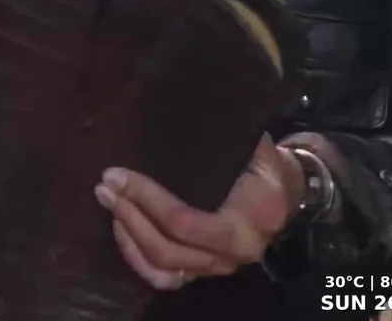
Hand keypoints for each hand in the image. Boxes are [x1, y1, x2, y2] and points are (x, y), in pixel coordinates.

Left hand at [95, 135, 303, 288]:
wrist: (286, 193)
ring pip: (162, 268)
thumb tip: (189, 113)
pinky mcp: (202, 270)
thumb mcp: (257, 148)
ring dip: (128, 238)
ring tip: (109, 205)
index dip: (145, 199)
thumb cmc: (266, 164)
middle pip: (167, 248)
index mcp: (245, 225)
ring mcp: (215, 267)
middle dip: (129, 216)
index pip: (184, 222)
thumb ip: (231, 141)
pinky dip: (137, 258)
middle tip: (105, 186)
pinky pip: (165, 278)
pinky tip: (121, 229)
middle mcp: (231, 256)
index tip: (117, 174)